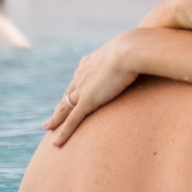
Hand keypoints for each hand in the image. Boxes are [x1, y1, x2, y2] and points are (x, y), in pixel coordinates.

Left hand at [43, 31, 144, 146]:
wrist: (131, 50)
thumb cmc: (137, 48)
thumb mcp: (131, 51)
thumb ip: (131, 55)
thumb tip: (144, 54)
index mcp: (90, 63)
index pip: (78, 78)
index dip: (74, 88)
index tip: (71, 94)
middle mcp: (82, 76)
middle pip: (67, 94)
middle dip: (60, 105)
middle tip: (53, 114)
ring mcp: (83, 89)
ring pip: (64, 109)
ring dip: (55, 119)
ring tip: (47, 127)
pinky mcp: (87, 102)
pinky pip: (72, 121)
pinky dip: (63, 132)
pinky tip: (56, 144)